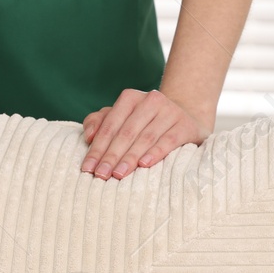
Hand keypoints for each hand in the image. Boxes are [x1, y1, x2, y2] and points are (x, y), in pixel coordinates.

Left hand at [80, 88, 208, 180]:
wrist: (185, 118)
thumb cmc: (144, 122)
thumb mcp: (120, 118)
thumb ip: (99, 122)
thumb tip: (88, 136)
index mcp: (131, 98)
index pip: (110, 125)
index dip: (97, 147)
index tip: (87, 168)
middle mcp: (151, 100)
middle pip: (126, 132)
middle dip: (111, 155)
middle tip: (101, 175)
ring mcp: (170, 111)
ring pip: (145, 137)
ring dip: (130, 157)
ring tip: (118, 174)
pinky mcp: (186, 125)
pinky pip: (168, 140)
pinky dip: (155, 153)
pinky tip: (144, 164)